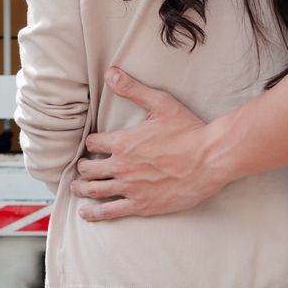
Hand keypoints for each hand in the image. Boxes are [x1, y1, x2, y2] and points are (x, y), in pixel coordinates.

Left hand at [72, 68, 224, 220]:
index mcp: (123, 142)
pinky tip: (85, 214)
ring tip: (76, 188)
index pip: (94, 142)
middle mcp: (121, 166)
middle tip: (83, 167)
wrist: (210, 159)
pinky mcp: (142, 205)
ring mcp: (130, 187)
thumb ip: (132, 89)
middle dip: (83, 166)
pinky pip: (111, 211)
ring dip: (81, 188)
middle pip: (89, 168)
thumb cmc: (188, 130)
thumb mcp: (160, 103)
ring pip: (94, 190)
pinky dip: (94, 213)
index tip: (93, 144)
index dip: (92, 142)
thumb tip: (110, 73)